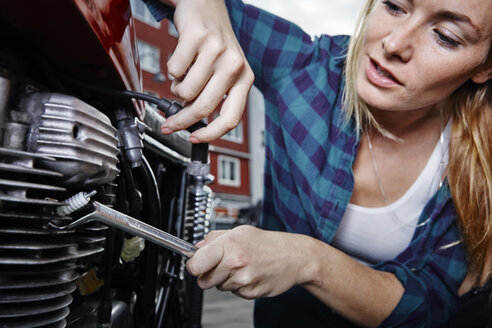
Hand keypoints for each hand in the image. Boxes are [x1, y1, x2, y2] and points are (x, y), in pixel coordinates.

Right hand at [161, 0, 253, 142]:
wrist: (206, 5)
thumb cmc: (214, 43)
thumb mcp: (224, 72)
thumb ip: (214, 96)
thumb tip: (192, 123)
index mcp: (245, 79)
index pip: (231, 118)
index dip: (210, 134)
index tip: (194, 139)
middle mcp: (234, 65)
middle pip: (202, 108)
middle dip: (181, 121)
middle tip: (170, 123)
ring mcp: (217, 51)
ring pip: (185, 91)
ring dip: (177, 88)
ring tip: (184, 76)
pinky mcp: (197, 38)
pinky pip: (174, 70)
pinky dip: (172, 69)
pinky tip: (181, 59)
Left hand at [186, 225, 315, 298]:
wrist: (294, 257)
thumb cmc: (268, 243)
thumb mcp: (240, 231)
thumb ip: (214, 238)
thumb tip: (195, 248)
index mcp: (229, 244)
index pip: (195, 264)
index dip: (193, 265)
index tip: (195, 263)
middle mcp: (235, 263)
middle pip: (203, 281)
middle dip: (208, 274)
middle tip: (221, 264)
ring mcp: (243, 280)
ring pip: (218, 287)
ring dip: (225, 279)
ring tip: (242, 266)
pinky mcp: (251, 293)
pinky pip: (234, 293)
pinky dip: (239, 286)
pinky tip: (250, 274)